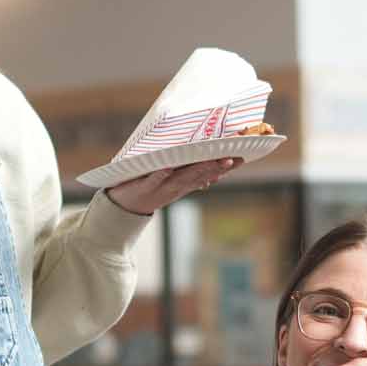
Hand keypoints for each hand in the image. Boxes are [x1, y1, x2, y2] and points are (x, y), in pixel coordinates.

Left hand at [103, 157, 240, 217]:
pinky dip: (160, 175)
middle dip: (216, 168)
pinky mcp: (143, 187)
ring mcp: (161, 187)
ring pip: (182, 178)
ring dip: (197, 171)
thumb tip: (212, 170)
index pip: (209, 174)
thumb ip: (191, 177)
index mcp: (184, 184)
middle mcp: (176, 186)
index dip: (226, 167)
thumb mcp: (172, 185)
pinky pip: (153, 180)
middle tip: (233, 159)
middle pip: (199, 176)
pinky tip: (168, 168)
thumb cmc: (149, 189)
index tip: (243, 156)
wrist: (123, 209)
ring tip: (211, 161)